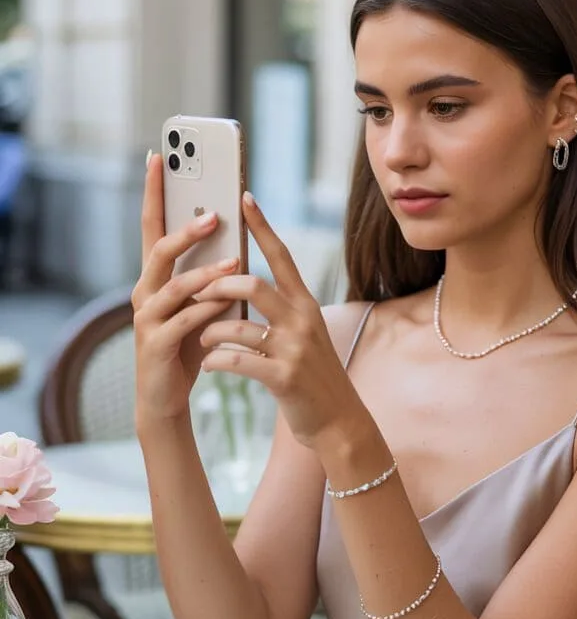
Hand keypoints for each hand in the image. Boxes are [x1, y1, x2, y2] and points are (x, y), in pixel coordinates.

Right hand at [132, 154, 238, 423]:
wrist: (166, 397)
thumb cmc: (187, 346)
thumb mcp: (201, 305)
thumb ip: (212, 278)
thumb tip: (237, 244)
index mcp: (156, 278)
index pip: (152, 226)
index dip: (154, 192)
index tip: (158, 156)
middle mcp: (145, 292)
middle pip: (158, 249)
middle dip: (185, 229)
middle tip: (214, 215)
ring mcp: (147, 319)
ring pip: (173, 287)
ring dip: (205, 273)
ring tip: (236, 262)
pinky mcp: (155, 345)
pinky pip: (184, 321)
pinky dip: (207, 310)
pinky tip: (226, 303)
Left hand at [198, 193, 366, 449]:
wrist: (337, 420)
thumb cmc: (311, 375)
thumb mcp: (303, 335)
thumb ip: (281, 310)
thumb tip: (244, 284)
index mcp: (305, 304)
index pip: (281, 256)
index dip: (261, 226)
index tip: (243, 198)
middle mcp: (302, 320)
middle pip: (253, 284)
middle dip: (218, 286)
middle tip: (197, 293)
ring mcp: (294, 349)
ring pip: (237, 326)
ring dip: (210, 331)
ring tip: (201, 340)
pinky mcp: (283, 377)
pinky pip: (237, 361)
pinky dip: (216, 362)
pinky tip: (209, 366)